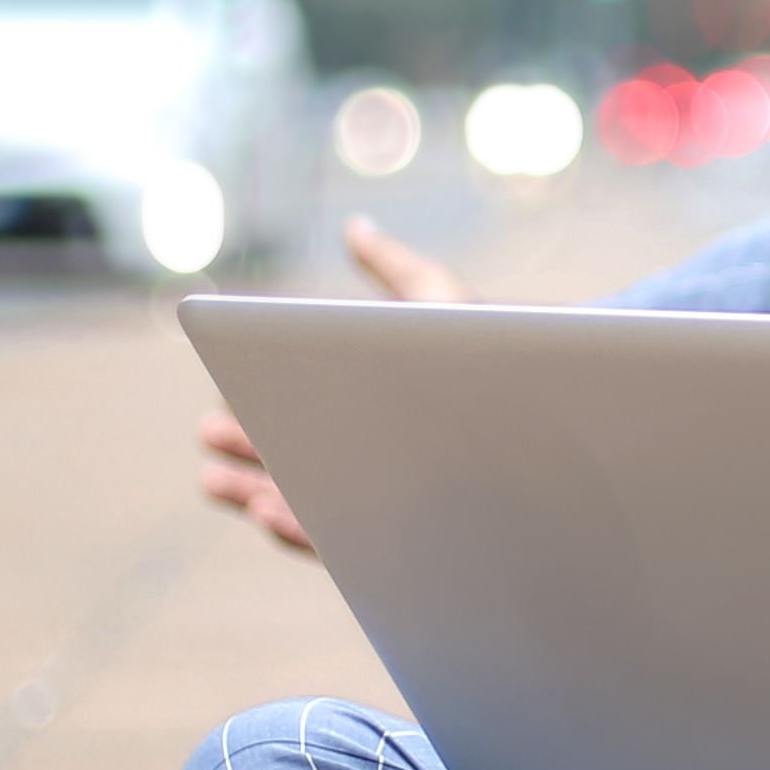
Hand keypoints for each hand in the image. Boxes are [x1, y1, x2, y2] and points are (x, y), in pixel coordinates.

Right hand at [193, 215, 467, 553]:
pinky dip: (297, 526)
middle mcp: (368, 448)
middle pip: (291, 451)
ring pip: (303, 498)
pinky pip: (338, 540)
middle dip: (244, 444)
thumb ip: (394, 269)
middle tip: (209, 433)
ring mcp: (378, 492)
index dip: (255, 400)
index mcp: (365, 399)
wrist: (559, 406)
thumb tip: (356, 229)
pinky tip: (268, 510)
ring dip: (252, 491)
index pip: (296, 403)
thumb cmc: (498, 352)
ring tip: (219, 482)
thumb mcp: (437, 305)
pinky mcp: (396, 533)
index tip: (221, 394)